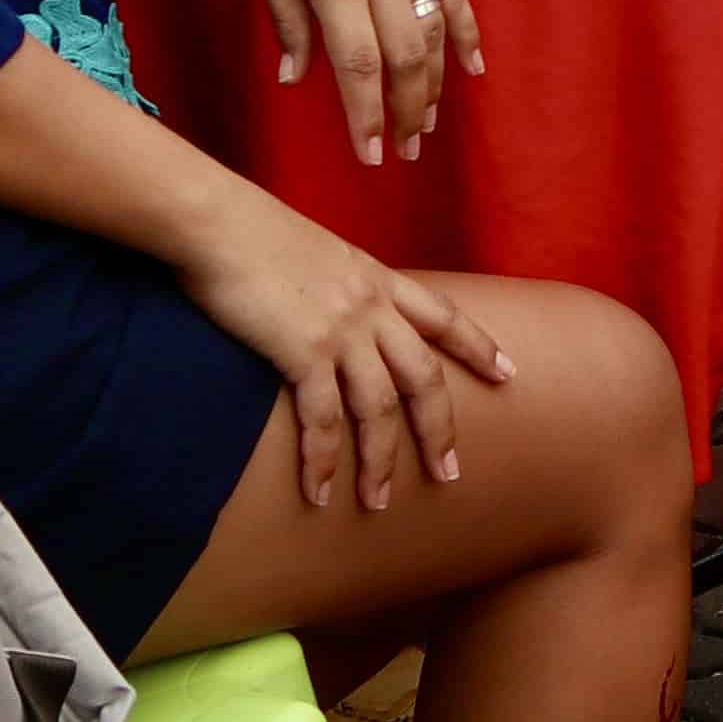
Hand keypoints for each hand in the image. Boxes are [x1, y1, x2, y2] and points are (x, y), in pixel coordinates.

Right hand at [183, 195, 513, 509]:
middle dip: (439, 429)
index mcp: (375, 277)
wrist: (216, 219)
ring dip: (381, 461)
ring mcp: (342, 328)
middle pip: (424, 377)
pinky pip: (323, 419)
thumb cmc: (250, 229)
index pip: (442, 315)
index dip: (477, 346)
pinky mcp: (304, 350)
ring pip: (381, 408)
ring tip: (379, 502)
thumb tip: (328, 306)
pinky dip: (322, 460)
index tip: (507, 372)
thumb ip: (334, 281)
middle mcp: (370, 305)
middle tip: (449, 474)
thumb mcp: (314, 249)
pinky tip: (319, 491)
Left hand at [248, 0, 481, 164]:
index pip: (357, 64)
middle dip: (405, 113)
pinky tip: (474, 69)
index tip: (370, 156)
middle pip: (403, 58)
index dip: (366, 115)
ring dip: (433, 85)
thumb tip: (298, 80)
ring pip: (433, 32)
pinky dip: (467, 34)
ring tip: (428, 126)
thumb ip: (288, 18)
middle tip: (406, 153)